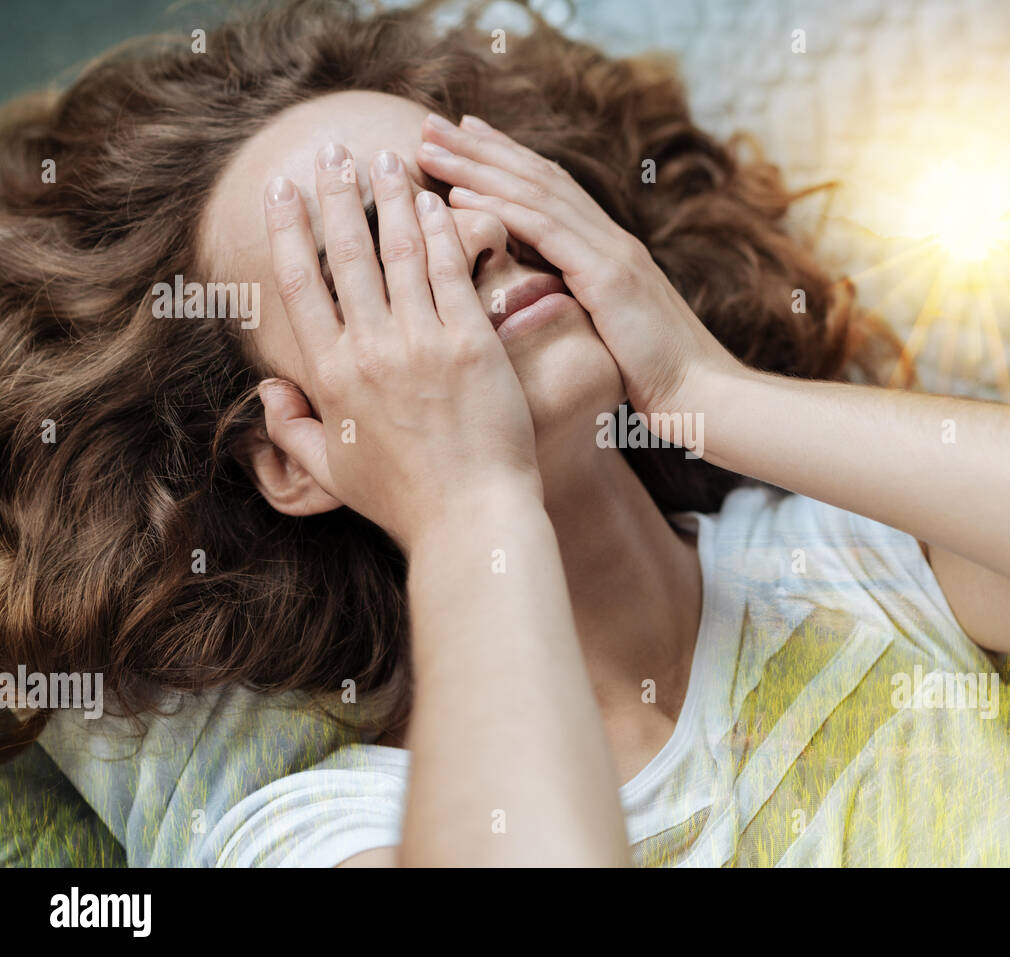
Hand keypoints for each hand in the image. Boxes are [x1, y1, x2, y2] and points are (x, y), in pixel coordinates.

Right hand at [260, 145, 540, 552]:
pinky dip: (442, 232)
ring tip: (386, 158)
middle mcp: (370, 349)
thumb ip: (291, 430)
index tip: (283, 189)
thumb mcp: (330, 471)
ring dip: (391, 198)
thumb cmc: (403, 501)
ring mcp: (423, 343)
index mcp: (331, 374)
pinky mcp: (471, 343)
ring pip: (400, 252)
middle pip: (346, 253)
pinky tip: (436, 202)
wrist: (471, 518)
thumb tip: (268, 393)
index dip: (289, 230)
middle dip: (337, 195)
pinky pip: (452, 272)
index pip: (301, 284)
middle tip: (333, 152)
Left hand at [416, 113, 742, 420]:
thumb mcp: (618, 336)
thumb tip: (553, 307)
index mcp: (612, 253)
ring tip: (431, 144)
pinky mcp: (608, 277)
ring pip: (533, 193)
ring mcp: (612, 253)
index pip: (553, 190)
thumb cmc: (663, 382)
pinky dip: (498, 207)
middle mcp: (612, 240)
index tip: (467, 138)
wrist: (707, 397)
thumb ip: (588, 310)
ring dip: (477, 165)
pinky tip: (458, 195)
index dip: (508, 159)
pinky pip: (543, 231)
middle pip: (538, 177)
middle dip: (482, 148)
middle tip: (432, 123)